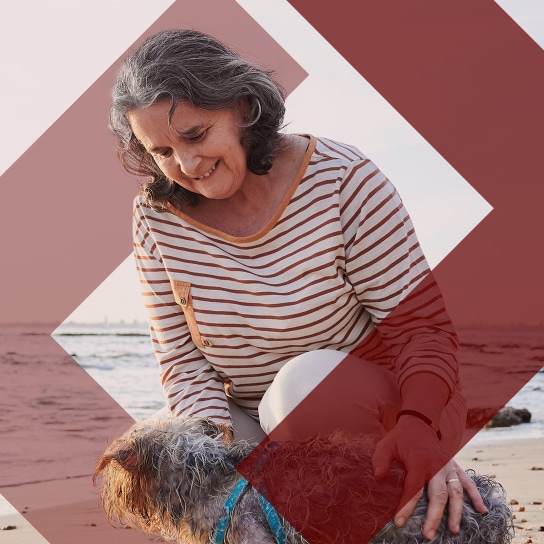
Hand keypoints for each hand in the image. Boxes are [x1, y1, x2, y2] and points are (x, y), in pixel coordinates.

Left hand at [372, 417, 487, 539]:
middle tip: (428, 535)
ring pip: (456, 491)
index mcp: (418, 462)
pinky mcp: (456, 466)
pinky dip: (476, 496)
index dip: (406, 506)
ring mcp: (448, 466)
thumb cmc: (401, 438)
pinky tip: (483, 511)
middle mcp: (436, 466)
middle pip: (438, 494)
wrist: (419, 423)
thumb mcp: (386, 445)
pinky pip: (468, 482)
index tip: (399, 522)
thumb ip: (380, 460)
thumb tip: (378, 477)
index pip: (413, 488)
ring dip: (456, 512)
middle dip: (434, 516)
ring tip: (454, 530)